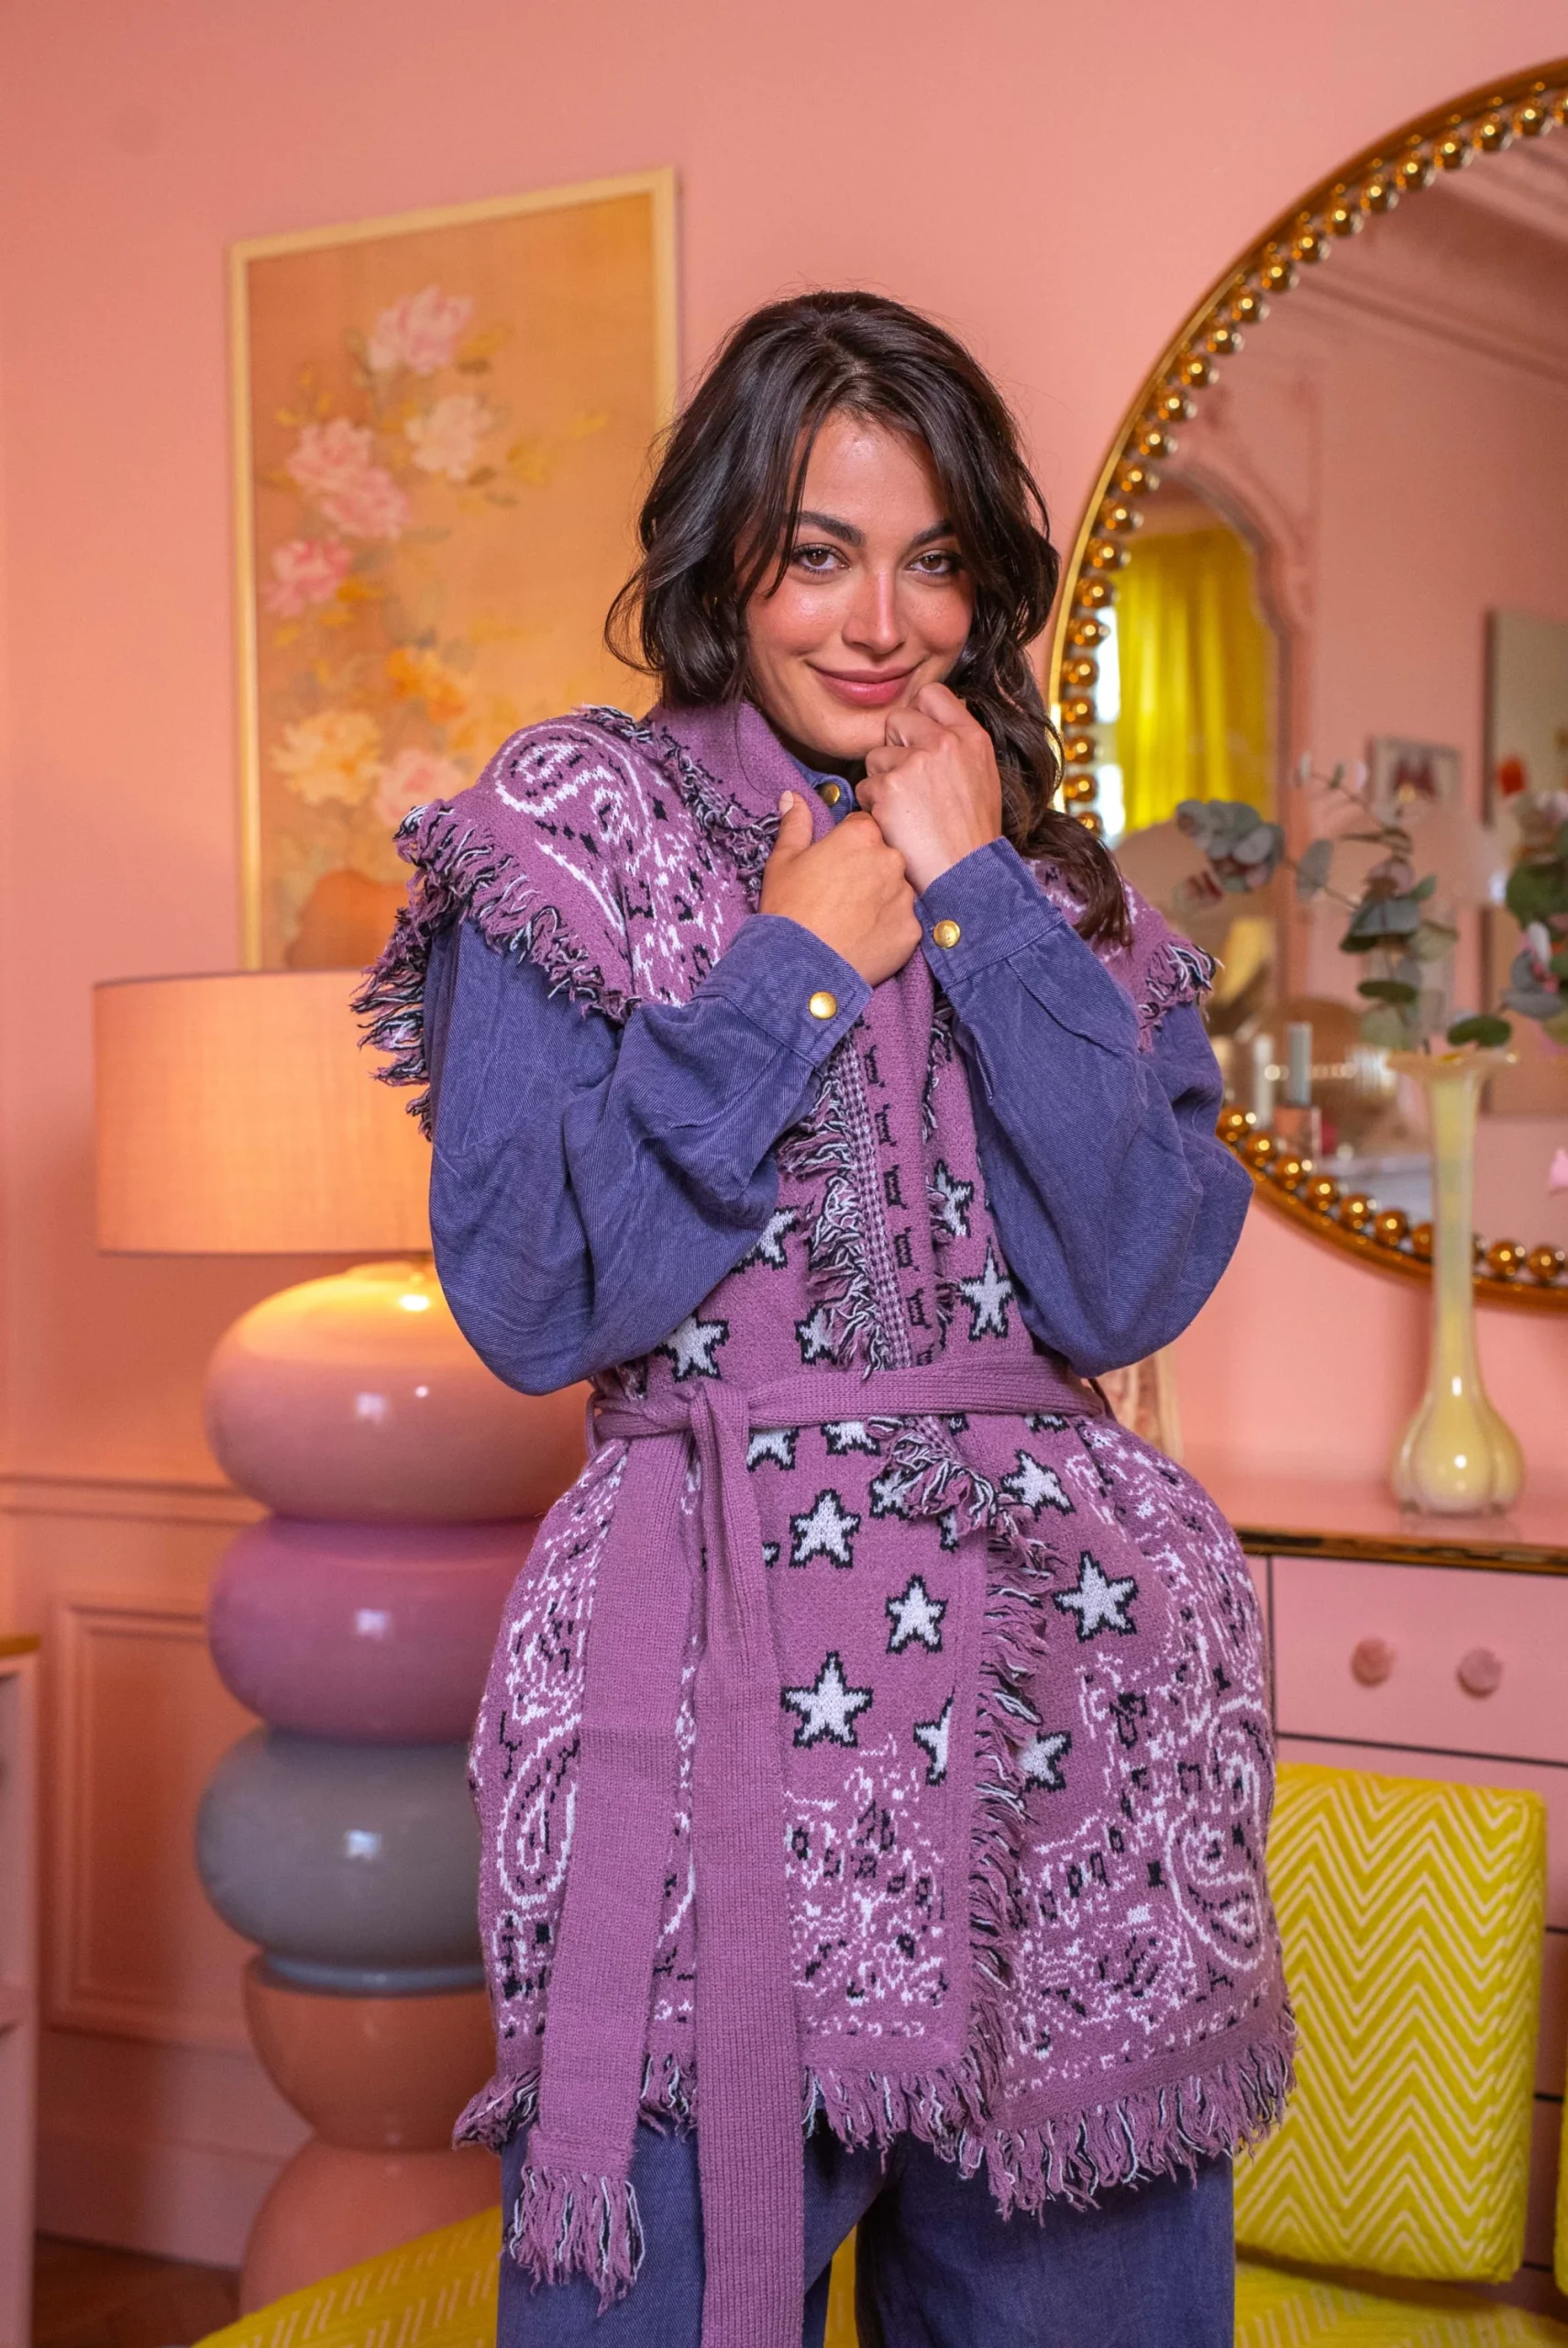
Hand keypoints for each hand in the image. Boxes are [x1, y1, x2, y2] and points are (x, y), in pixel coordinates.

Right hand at [760, 792, 921, 986]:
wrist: (800, 966)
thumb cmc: (788, 910)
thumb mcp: (783, 860)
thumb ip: (795, 824)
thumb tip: (792, 796)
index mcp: (861, 836)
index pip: (865, 827)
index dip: (848, 845)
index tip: (836, 864)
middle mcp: (891, 859)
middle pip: (886, 857)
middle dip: (870, 871)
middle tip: (843, 896)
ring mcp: (905, 896)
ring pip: (898, 890)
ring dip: (882, 900)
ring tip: (854, 920)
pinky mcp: (912, 930)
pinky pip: (905, 923)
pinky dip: (889, 930)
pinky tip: (866, 939)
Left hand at [856, 680, 1001, 893]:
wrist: (967, 874)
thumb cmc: (971, 833)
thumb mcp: (981, 776)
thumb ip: (956, 746)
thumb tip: (929, 724)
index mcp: (971, 737)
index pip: (931, 695)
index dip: (917, 715)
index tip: (915, 739)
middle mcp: (945, 742)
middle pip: (895, 720)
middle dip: (894, 749)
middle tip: (909, 784)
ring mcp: (916, 762)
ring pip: (875, 756)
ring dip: (882, 781)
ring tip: (907, 810)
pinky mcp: (890, 787)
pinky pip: (864, 786)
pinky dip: (873, 807)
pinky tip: (896, 824)